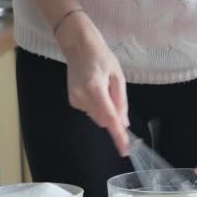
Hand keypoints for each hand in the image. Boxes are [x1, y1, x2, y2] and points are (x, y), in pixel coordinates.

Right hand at [56, 12, 129, 155]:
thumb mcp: (117, 77)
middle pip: (104, 120)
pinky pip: (90, 111)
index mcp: (95, 88)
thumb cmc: (101, 57)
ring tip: (103, 88)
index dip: (118, 135)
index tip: (124, 149)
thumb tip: (124, 124)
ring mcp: (75, 99)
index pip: (109, 118)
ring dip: (105, 110)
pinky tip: (95, 89)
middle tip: (115, 96)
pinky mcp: (72, 101)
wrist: (78, 46)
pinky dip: (97, 106)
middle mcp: (82, 97)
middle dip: (113, 116)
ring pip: (97, 117)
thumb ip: (120, 102)